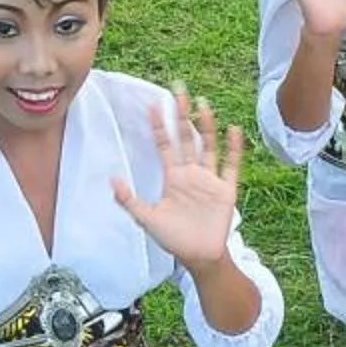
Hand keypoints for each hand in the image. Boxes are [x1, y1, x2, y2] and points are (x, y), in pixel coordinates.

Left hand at [111, 85, 245, 268]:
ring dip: (206, 125)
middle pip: (186, 138)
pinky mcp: (226, 190)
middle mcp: (191, 173)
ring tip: (203, 103)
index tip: (152, 104)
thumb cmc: (173, 239)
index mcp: (173, 177)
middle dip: (181, 114)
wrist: (199, 256)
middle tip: (178, 90)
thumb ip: (129, 199)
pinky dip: (233, 148)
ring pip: (208, 146)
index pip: (164, 145)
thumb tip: (112, 178)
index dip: (158, 126)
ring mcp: (209, 180)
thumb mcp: (146, 218)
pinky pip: (231, 165)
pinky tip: (234, 130)